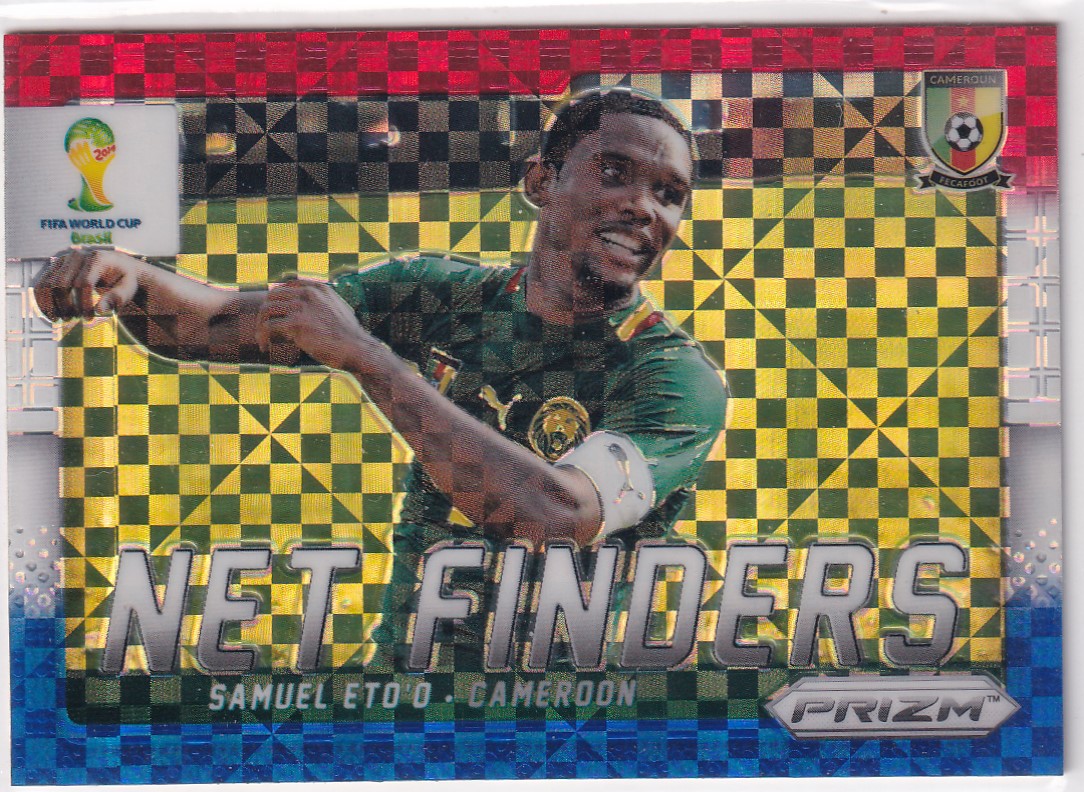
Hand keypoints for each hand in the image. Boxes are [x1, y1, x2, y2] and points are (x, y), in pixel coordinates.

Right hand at [33, 248, 142, 320]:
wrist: (116, 263)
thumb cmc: (124, 278)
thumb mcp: (128, 287)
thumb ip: (118, 297)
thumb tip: (100, 310)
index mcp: (97, 259)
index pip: (84, 284)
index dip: (84, 304)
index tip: (88, 318)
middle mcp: (77, 256)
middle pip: (61, 284)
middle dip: (66, 306)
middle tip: (73, 319)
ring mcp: (63, 259)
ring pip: (47, 284)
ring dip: (51, 305)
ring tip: (61, 319)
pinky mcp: (55, 265)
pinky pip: (41, 284)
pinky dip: (42, 300)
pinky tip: (51, 314)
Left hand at [255, 279, 377, 370]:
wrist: (357, 349)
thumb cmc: (350, 336)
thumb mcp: (340, 310)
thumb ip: (325, 303)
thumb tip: (316, 307)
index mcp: (318, 288)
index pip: (286, 285)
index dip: (276, 299)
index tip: (273, 314)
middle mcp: (309, 293)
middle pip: (273, 295)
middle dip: (265, 312)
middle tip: (264, 329)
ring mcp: (302, 307)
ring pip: (267, 310)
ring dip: (260, 325)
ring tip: (262, 339)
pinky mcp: (297, 323)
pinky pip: (269, 326)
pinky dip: (263, 336)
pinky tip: (264, 346)